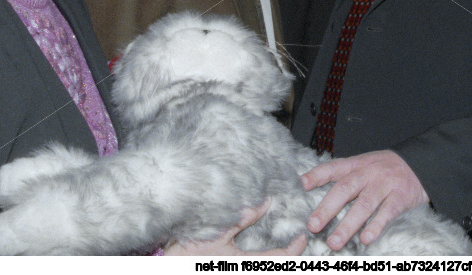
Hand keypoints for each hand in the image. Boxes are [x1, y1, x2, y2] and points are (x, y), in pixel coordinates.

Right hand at [164, 199, 307, 255]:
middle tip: (297, 244)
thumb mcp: (219, 233)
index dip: (295, 248)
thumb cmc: (190, 253)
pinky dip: (265, 262)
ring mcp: (238, 269)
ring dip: (276, 262)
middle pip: (277, 268)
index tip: (302, 236)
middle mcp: (246, 269)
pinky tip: (264, 257)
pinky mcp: (231, 267)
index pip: (281, 259)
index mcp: (246, 265)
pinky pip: (254, 265)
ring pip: (266, 268)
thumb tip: (265, 203)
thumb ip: (243, 219)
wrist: (170, 267)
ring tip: (283, 251)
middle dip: (289, 260)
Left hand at [301, 150, 428, 250]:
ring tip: (334, 242)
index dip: (316, 175)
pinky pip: (387, 212)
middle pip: (345, 189)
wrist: (422, 163)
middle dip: (327, 208)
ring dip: (348, 225)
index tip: (301, 185)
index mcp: (357, 164)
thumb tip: (315, 189)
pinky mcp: (401, 197)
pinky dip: (376, 226)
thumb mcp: (365, 164)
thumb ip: (345, 176)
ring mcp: (385, 185)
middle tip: (313, 226)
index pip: (333, 167)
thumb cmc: (388, 168)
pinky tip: (366, 239)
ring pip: (364, 205)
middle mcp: (369, 173)